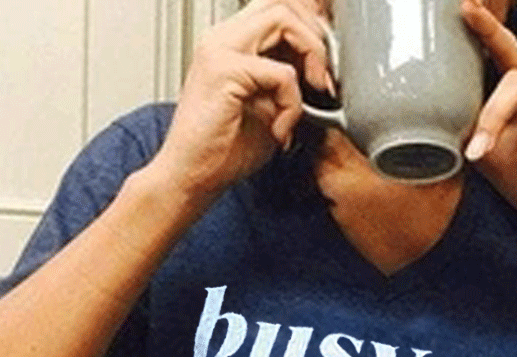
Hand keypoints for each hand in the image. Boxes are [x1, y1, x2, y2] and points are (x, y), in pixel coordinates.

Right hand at [147, 0, 331, 210]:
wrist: (191, 179)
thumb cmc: (223, 152)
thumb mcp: (267, 108)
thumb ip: (287, 81)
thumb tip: (318, 68)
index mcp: (229, 43)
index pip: (276, 8)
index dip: (309, 29)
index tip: (324, 68)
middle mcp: (221, 38)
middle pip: (282, 2)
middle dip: (315, 35)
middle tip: (324, 79)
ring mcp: (219, 49)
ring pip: (283, 18)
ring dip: (311, 55)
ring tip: (311, 95)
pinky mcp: (224, 70)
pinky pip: (281, 72)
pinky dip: (292, 103)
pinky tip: (281, 129)